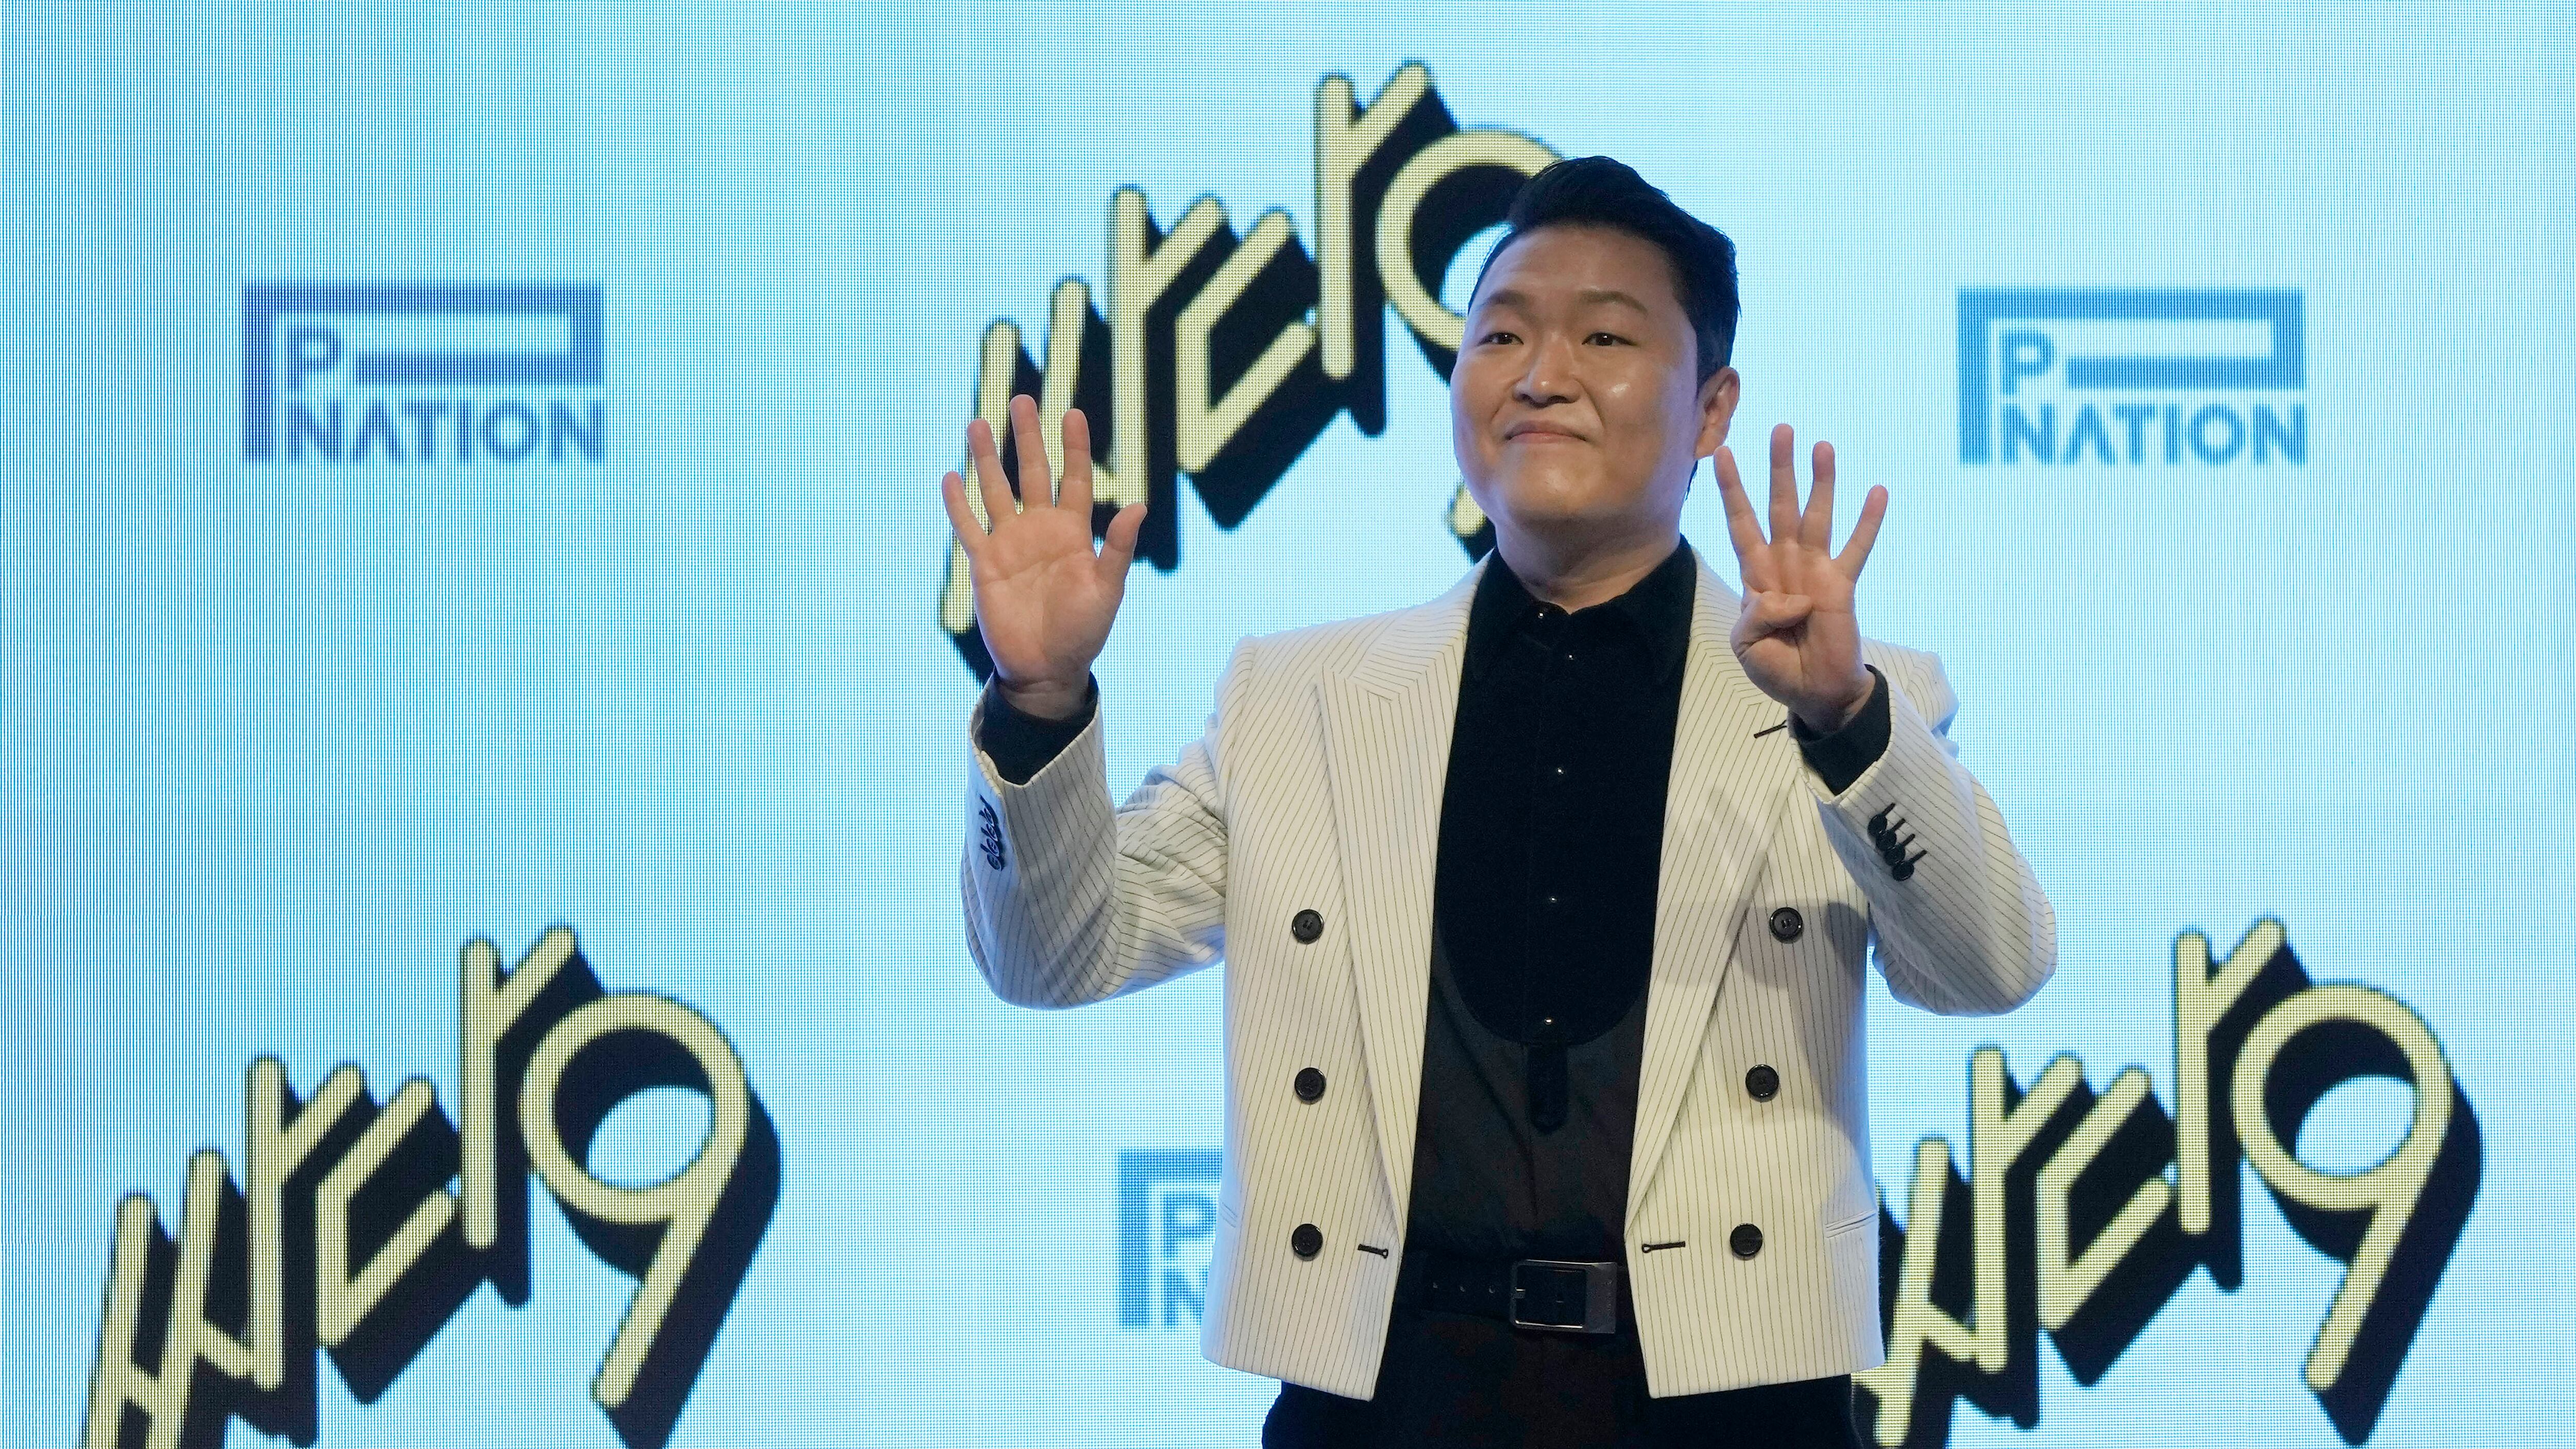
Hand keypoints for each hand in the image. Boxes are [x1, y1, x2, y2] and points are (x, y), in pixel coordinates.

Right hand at [940, 393, 1146, 719]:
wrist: (1048, 670)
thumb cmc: (1084, 632)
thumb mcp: (1108, 589)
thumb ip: (1119, 547)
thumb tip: (1138, 505)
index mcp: (1074, 533)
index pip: (1076, 479)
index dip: (1074, 447)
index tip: (1073, 412)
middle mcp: (1041, 530)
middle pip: (1033, 473)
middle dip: (1028, 437)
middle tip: (1022, 399)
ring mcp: (1010, 544)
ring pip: (995, 490)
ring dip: (986, 458)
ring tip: (977, 422)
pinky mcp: (985, 564)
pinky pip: (968, 527)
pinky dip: (957, 504)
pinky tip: (949, 476)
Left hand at [1714, 422, 1887, 732]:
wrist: (1815, 693)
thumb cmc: (1778, 668)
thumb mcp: (1746, 646)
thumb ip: (1755, 617)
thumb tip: (1790, 597)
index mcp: (1756, 577)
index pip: (1742, 526)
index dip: (1732, 492)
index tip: (1723, 455)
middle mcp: (1786, 565)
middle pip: (1780, 508)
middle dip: (1779, 470)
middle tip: (1781, 429)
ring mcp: (1817, 572)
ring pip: (1817, 517)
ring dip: (1821, 482)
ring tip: (1823, 445)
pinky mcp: (1843, 587)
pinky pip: (1857, 550)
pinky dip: (1868, 522)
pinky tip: (1877, 491)